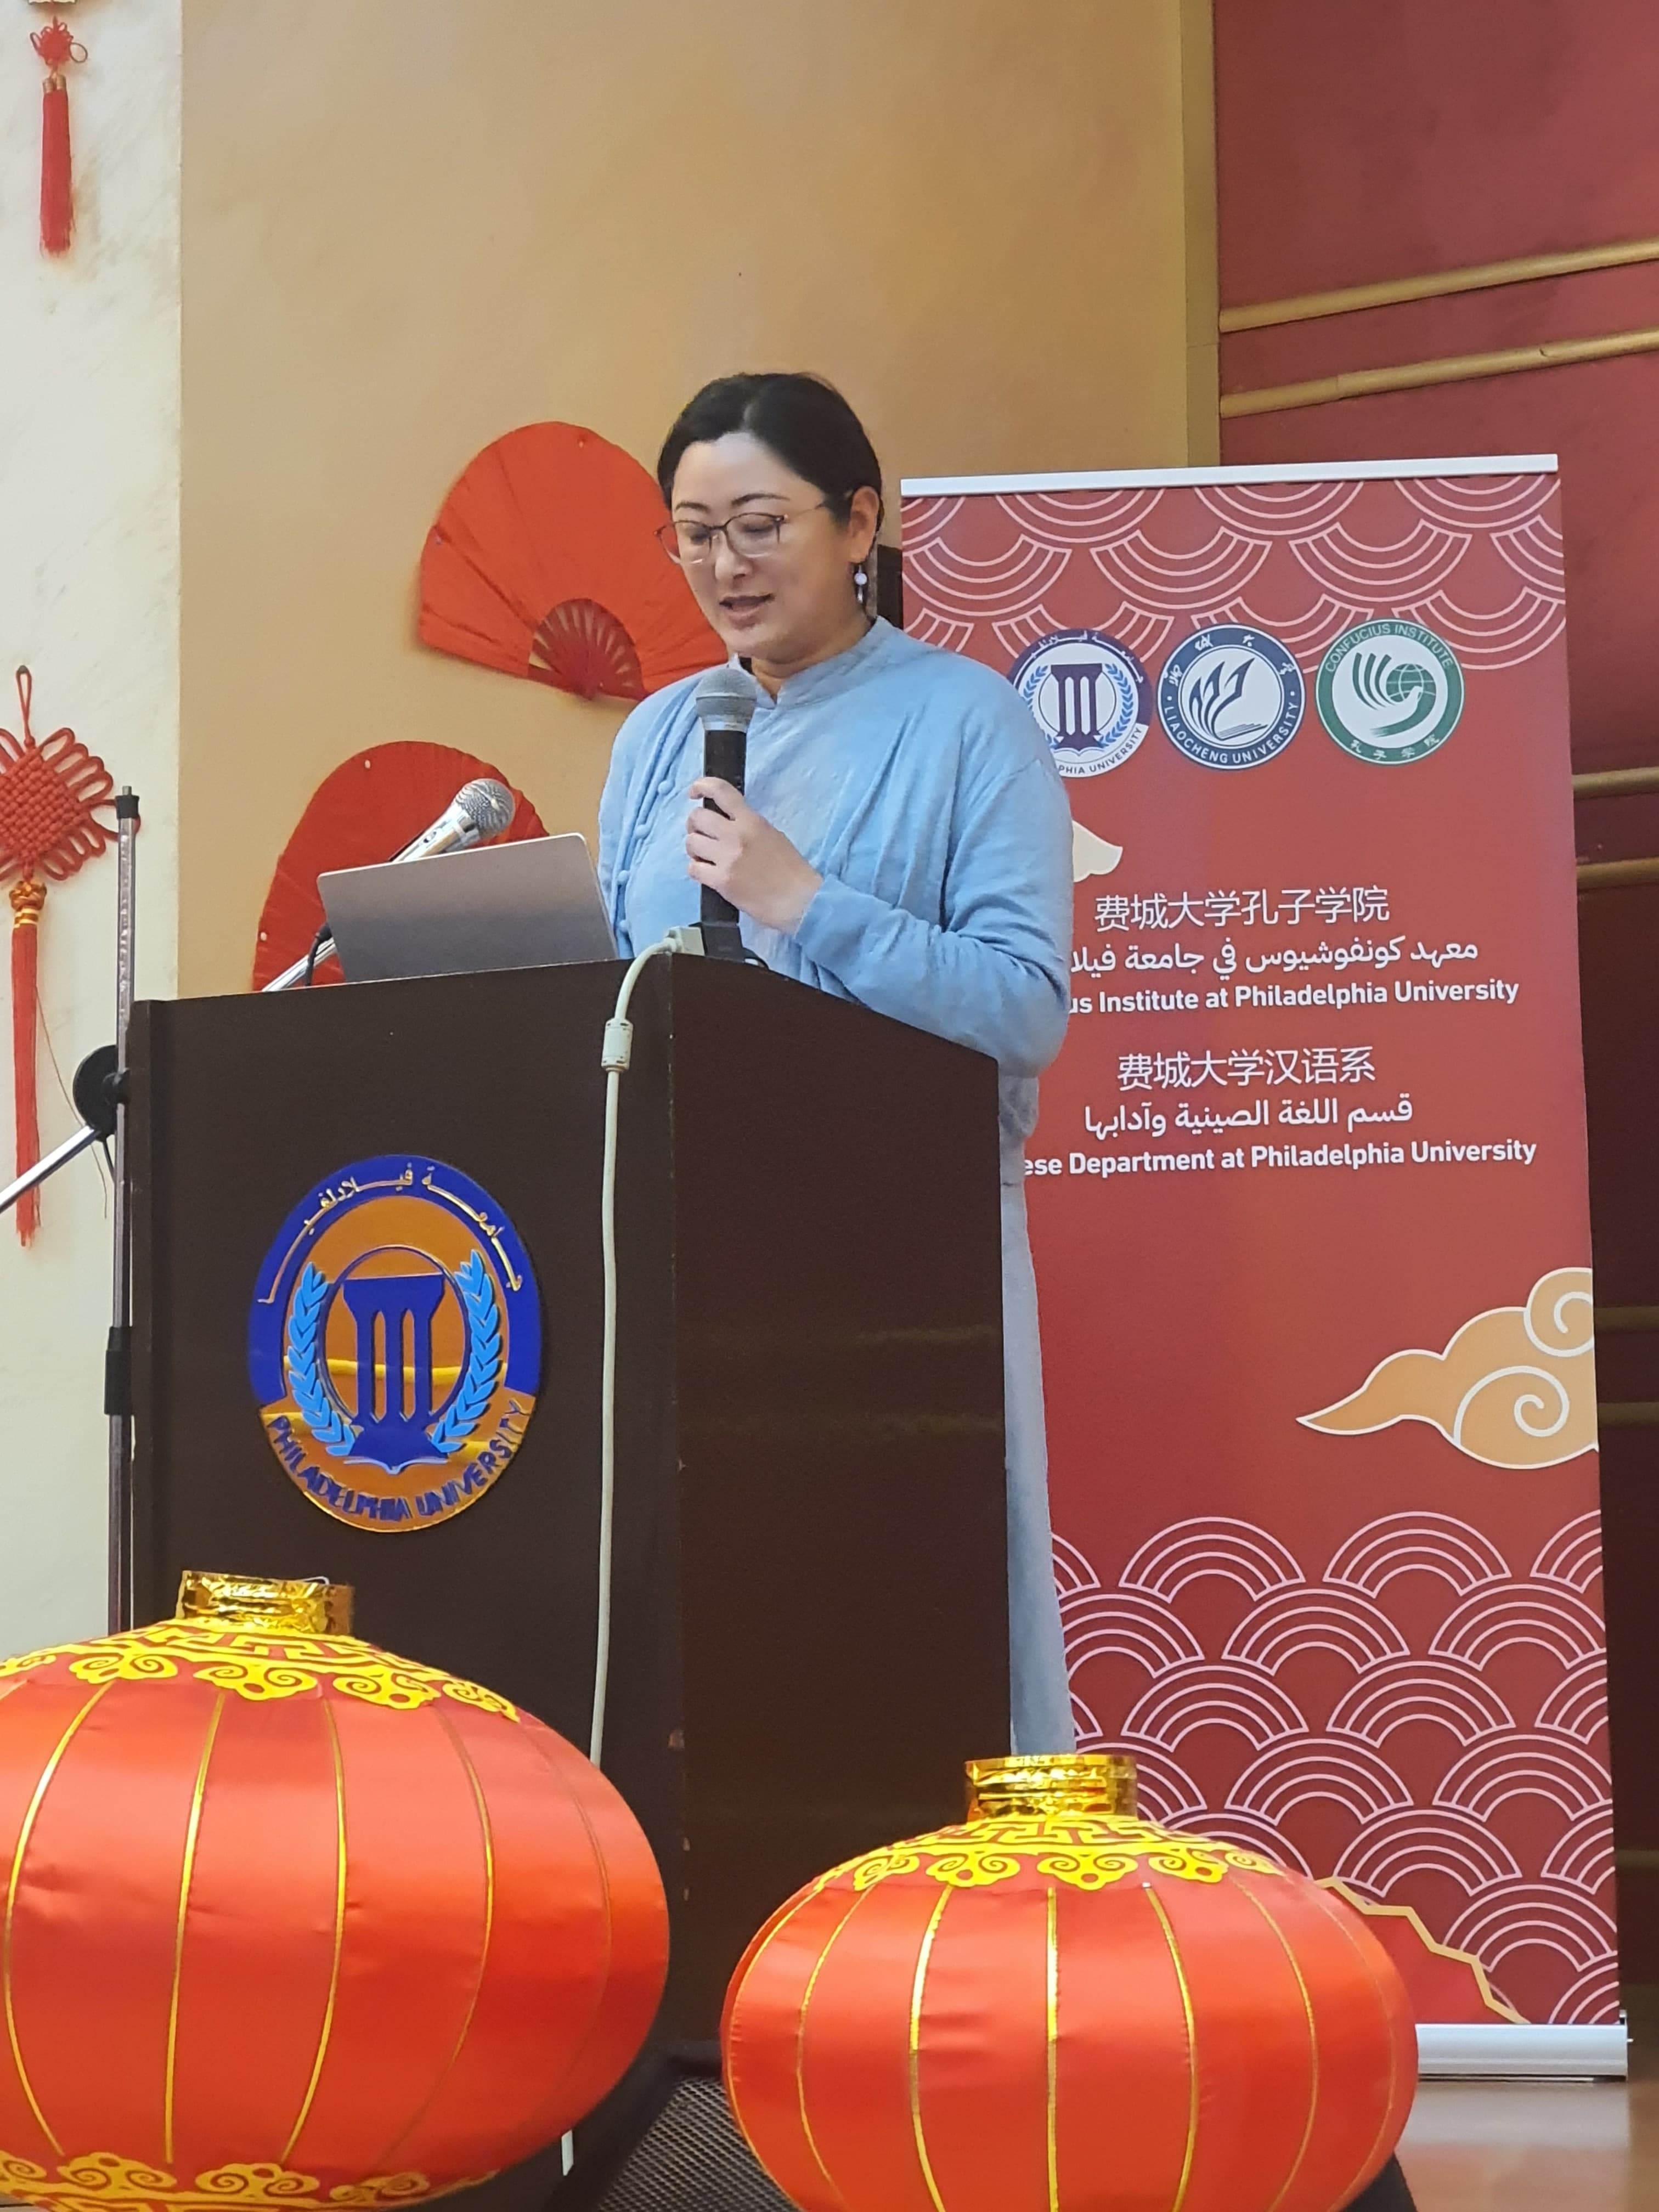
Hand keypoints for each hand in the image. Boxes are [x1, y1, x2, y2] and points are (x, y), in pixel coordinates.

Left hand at [686, 779, 821, 934]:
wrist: (799, 900)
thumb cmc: (791, 870)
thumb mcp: (773, 835)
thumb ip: (748, 826)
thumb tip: (725, 824)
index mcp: (752, 821)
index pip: (721, 792)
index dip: (701, 786)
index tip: (694, 793)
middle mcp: (736, 836)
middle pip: (698, 817)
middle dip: (694, 825)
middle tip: (701, 834)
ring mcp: (727, 859)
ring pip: (691, 842)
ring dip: (695, 849)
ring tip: (705, 856)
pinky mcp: (721, 881)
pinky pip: (693, 868)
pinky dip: (697, 869)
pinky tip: (707, 873)